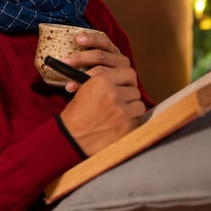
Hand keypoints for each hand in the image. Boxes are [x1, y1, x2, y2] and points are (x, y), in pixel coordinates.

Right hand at [59, 30, 145, 155]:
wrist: (71, 137)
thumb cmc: (76, 114)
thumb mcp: (85, 88)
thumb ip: (105, 80)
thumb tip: (121, 79)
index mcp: (102, 81)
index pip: (129, 73)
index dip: (127, 81)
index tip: (125, 85)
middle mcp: (114, 94)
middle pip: (135, 91)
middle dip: (128, 96)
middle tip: (119, 102)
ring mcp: (121, 112)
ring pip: (139, 105)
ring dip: (131, 109)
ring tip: (119, 113)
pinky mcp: (126, 128)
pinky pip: (137, 121)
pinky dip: (130, 122)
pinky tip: (118, 124)